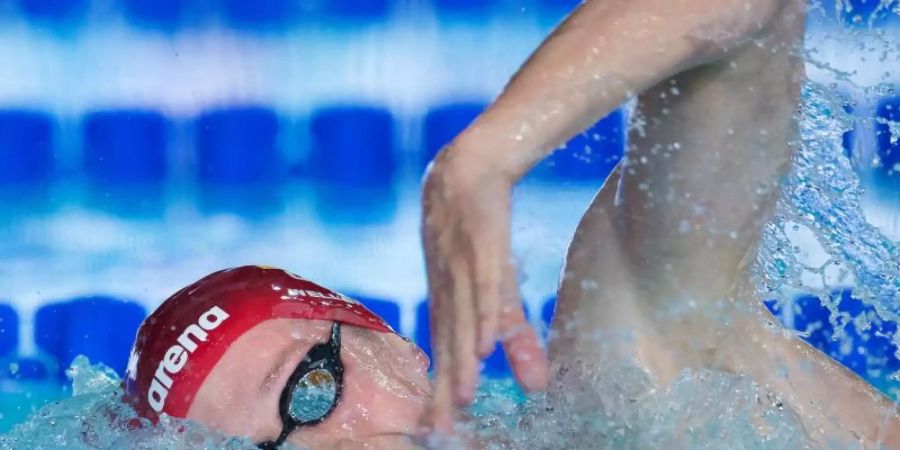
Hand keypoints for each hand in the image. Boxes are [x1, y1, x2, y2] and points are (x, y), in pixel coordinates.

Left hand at [420, 148, 548, 433]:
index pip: (444, 356)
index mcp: (448, 303)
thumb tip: (538, 384)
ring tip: (464, 397)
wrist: (464, 173)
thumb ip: (517, 336)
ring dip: (462, 360)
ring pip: (463, 322)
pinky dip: (483, 315)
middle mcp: (449, 292)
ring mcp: (461, 270)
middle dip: (445, 389)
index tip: (438, 431)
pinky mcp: (480, 248)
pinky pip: (483, 287)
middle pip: (448, 347)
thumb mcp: (498, 289)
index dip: (442, 393)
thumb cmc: (476, 237)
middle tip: (442, 428)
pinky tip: (485, 343)